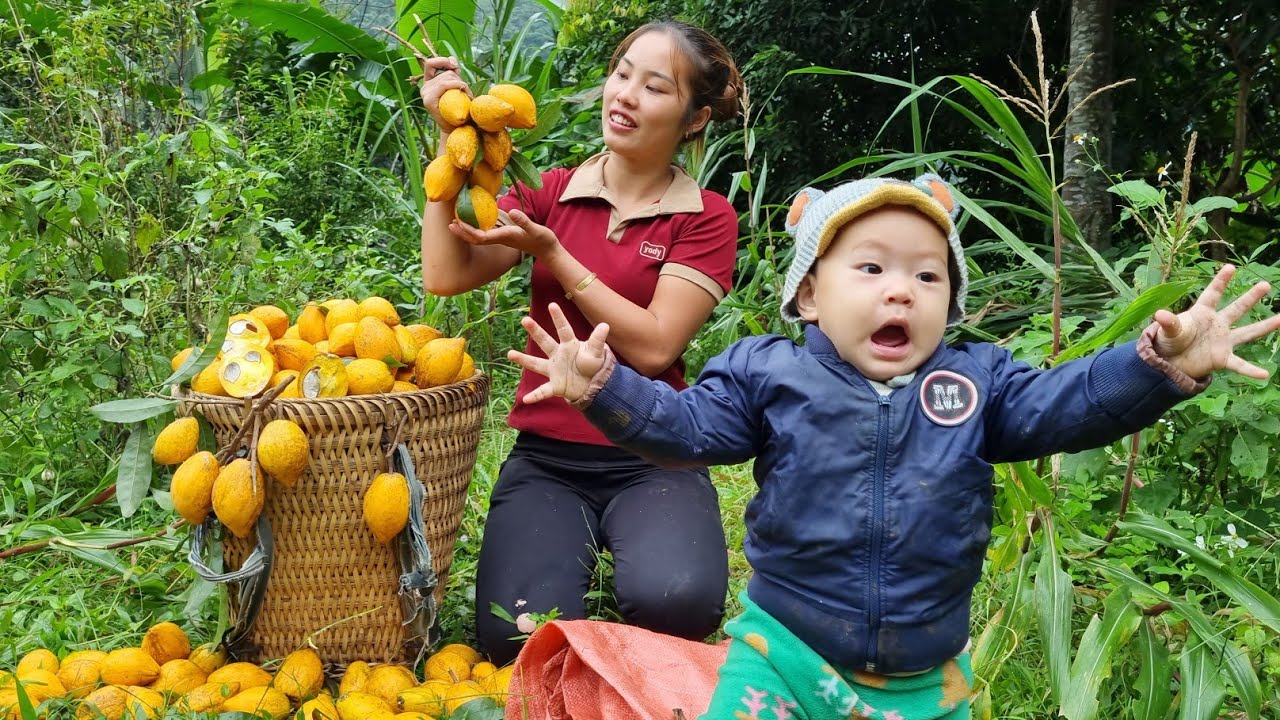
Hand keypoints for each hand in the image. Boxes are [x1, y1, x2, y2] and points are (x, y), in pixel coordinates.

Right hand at [416, 56, 470, 127]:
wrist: (457, 130)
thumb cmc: (459, 110)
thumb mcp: (456, 88)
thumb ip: (453, 74)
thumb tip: (452, 59)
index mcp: (428, 83)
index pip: (430, 64)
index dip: (442, 60)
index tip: (454, 64)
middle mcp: (424, 88)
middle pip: (446, 72)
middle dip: (460, 80)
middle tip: (468, 93)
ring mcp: (425, 94)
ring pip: (447, 78)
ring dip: (462, 85)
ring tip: (467, 97)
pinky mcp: (429, 100)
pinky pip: (444, 85)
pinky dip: (457, 86)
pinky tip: (464, 94)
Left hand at [451, 208, 560, 259]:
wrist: (548, 250)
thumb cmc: (542, 240)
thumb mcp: (535, 229)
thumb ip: (523, 221)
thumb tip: (511, 212)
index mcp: (504, 237)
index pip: (480, 236)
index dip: (467, 231)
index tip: (456, 222)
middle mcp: (500, 239)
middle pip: (476, 239)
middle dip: (462, 233)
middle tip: (449, 224)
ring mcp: (502, 238)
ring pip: (480, 237)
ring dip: (467, 232)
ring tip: (457, 222)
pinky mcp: (506, 236)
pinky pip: (487, 234)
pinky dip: (477, 228)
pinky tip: (475, 221)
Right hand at [508, 303, 610, 403]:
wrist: (593, 384)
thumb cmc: (593, 365)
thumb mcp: (596, 353)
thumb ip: (598, 340)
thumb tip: (605, 325)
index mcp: (569, 345)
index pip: (563, 329)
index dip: (558, 318)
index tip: (552, 305)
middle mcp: (558, 355)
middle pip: (545, 341)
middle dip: (536, 331)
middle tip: (525, 319)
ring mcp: (554, 370)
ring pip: (536, 363)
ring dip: (523, 359)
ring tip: (510, 353)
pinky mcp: (555, 385)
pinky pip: (543, 391)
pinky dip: (535, 395)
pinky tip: (526, 399)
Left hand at [1151, 264, 1279, 378]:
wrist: (1171, 362)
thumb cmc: (1170, 341)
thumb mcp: (1169, 331)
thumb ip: (1169, 323)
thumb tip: (1159, 314)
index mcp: (1202, 313)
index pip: (1212, 294)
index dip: (1220, 281)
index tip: (1230, 267)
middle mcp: (1217, 324)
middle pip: (1237, 308)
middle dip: (1250, 297)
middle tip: (1265, 285)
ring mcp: (1223, 340)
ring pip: (1248, 332)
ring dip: (1266, 326)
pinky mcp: (1222, 358)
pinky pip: (1239, 364)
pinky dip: (1250, 370)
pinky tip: (1264, 374)